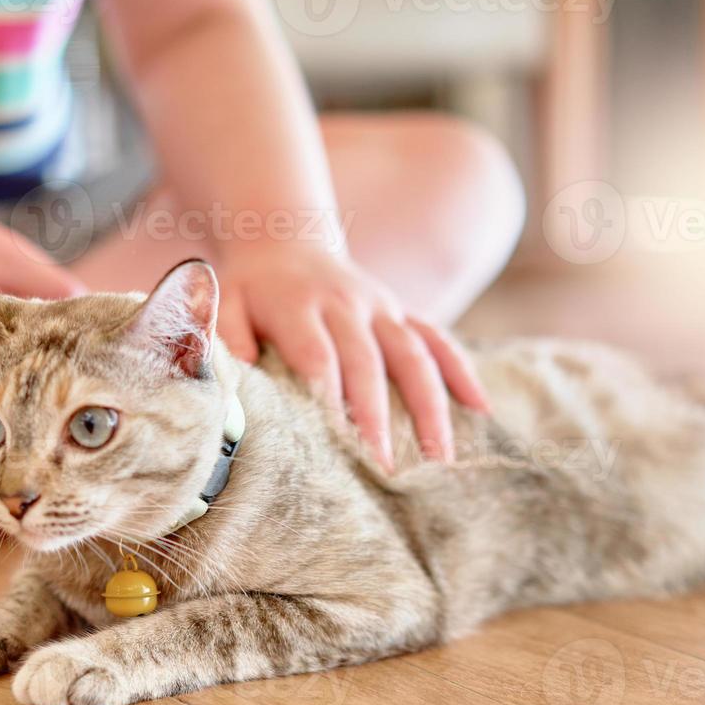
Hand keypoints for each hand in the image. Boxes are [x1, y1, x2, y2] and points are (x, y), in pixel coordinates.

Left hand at [215, 244, 489, 471]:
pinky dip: (462, 372)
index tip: (340, 444)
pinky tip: (481, 410)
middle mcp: (346, 304)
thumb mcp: (224, 305)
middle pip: (369, 363)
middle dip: (380, 416)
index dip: (331, 398)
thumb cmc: (249, 289)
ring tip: (440, 456)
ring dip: (431, 404)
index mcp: (299, 307)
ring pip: (413, 354)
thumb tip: (229, 387)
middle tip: (388, 466)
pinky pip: (439, 339)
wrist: (284, 238)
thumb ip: (226, 342)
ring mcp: (381, 307)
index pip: (319, 357)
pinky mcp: (402, 310)